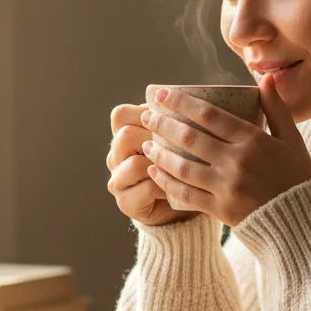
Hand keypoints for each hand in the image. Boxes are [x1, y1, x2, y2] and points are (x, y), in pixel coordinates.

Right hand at [106, 102, 199, 227]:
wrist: (180, 207)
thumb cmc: (183, 167)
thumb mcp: (178, 142)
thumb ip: (176, 124)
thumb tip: (194, 103)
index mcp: (124, 136)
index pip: (121, 114)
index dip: (145, 112)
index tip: (170, 117)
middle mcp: (116, 156)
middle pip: (125, 135)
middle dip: (155, 138)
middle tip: (181, 144)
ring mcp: (118, 180)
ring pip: (134, 163)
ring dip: (163, 164)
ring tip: (185, 166)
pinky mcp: (126, 202)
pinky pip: (146, 188)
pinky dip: (168, 186)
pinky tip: (184, 186)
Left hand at [140, 73, 310, 226]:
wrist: (302, 223)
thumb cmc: (297, 177)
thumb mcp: (293, 139)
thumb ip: (276, 108)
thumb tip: (266, 77)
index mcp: (254, 140)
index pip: (209, 115)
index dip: (181, 102)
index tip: (161, 94)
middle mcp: (237, 162)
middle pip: (191, 138)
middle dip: (163, 124)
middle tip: (146, 115)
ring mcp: (227, 188)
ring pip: (184, 167)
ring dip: (160, 153)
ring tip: (145, 143)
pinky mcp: (221, 210)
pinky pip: (187, 194)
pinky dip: (167, 182)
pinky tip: (154, 172)